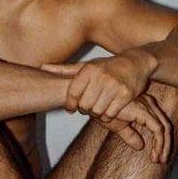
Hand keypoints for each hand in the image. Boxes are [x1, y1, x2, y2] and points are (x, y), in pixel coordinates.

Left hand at [43, 52, 168, 162]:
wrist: (135, 63)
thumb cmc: (107, 66)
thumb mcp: (86, 65)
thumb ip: (64, 70)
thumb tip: (42, 67)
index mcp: (89, 69)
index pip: (73, 92)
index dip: (69, 104)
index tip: (70, 108)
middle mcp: (101, 76)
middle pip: (85, 104)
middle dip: (84, 109)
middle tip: (86, 108)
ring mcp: (115, 86)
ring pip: (97, 110)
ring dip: (96, 114)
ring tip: (96, 109)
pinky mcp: (126, 95)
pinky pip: (111, 113)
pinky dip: (108, 116)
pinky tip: (107, 111)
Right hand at [90, 94, 172, 163]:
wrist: (94, 105)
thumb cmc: (102, 110)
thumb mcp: (118, 126)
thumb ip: (130, 135)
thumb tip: (140, 146)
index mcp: (144, 105)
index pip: (160, 124)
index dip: (161, 141)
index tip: (157, 156)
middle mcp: (148, 103)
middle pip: (166, 125)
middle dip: (166, 145)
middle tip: (162, 160)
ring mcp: (147, 106)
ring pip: (165, 128)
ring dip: (164, 146)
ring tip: (160, 160)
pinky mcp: (144, 111)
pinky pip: (158, 130)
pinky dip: (159, 143)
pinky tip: (155, 154)